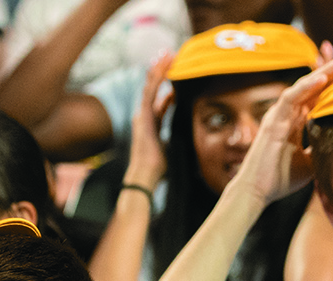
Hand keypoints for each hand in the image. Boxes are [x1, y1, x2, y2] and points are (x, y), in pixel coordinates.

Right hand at [125, 54, 172, 190]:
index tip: (176, 77)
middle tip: (170, 55)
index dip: (168, 88)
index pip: (161, 102)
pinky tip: (161, 66)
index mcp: (151, 125)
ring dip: (159, 69)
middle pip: (153, 88)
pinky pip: (150, 91)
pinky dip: (156, 78)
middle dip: (161, 72)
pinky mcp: (143, 116)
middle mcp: (145, 117)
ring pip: (151, 86)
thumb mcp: (171, 149)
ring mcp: (142, 115)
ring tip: (166, 54)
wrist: (145, 175)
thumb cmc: (158, 169)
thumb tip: (190, 141)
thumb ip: (176, 139)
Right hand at [228, 51, 332, 205]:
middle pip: (317, 84)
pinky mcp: (273, 120)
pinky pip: (291, 98)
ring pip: (306, 85)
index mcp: (298, 120)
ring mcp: (280, 114)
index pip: (322, 93)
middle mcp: (289, 112)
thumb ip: (323, 147)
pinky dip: (306, 87)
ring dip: (327, 70)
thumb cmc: (280, 179)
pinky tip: (323, 77)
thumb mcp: (311, 161)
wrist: (257, 192)